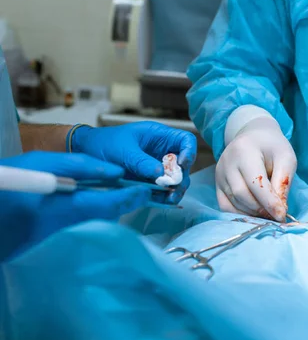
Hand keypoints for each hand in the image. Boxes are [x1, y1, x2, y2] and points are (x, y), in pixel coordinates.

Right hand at [0, 152, 150, 259]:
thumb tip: (115, 171)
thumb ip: (79, 166)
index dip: (131, 197)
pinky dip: (93, 216)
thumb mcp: (39, 163)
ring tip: (121, 193)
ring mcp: (56, 241)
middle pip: (107, 218)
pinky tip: (91, 203)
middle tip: (138, 191)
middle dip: (125, 204)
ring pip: (96, 224)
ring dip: (111, 210)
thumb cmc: (6, 183)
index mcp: (61, 207)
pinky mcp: (50, 246)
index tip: (145, 190)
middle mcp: (63, 229)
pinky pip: (82, 230)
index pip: (110, 205)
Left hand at [71, 122, 196, 203]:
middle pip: (183, 164)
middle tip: (174, 189)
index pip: (185, 141)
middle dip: (181, 177)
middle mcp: (162, 152)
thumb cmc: (105, 144)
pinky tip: (162, 202)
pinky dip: (164, 197)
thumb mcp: (123, 150)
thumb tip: (161, 174)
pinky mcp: (150, 182)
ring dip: (175, 190)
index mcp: (160, 136)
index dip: (189, 152)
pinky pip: (163, 190)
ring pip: (176, 180)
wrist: (86, 154)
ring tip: (169, 199)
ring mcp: (157, 167)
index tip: (181, 164)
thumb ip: (141, 161)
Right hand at [215, 117, 296, 221]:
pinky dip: (241, 213)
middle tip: (276, 215)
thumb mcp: (286, 159)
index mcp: (244, 151)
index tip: (282, 215)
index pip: (255, 183)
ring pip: (233, 203)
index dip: (269, 202)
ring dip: (252, 213)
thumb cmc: (273, 148)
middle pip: (242, 195)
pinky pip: (225, 206)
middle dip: (261, 209)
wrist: (254, 137)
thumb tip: (279, 210)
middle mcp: (226, 163)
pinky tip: (255, 213)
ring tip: (268, 212)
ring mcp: (219, 174)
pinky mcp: (217, 184)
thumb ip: (283, 182)